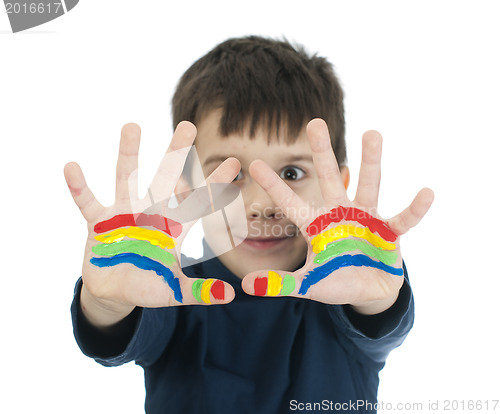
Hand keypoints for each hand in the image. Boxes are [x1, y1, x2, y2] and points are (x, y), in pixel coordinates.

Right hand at [64, 122, 239, 325]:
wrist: (114, 290)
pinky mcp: (98, 223)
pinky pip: (88, 202)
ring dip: (129, 155)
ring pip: (127, 179)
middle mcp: (150, 213)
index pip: (198, 202)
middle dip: (176, 154)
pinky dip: (79, 187)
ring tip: (132, 126)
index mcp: (172, 228)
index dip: (215, 185)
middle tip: (188, 125)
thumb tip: (230, 296)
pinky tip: (72, 166)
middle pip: (165, 179)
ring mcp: (123, 215)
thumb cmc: (147, 284)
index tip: (234, 163)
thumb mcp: (173, 290)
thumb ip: (198, 291)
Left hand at [241, 119, 433, 313]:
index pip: (291, 203)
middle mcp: (340, 214)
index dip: (274, 186)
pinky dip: (414, 209)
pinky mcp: (390, 231)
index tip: (253, 164)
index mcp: (316, 226)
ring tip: (372, 132)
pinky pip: (403, 218)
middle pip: (329, 179)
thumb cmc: (335, 281)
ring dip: (370, 161)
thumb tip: (246, 285)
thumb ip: (281, 283)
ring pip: (368, 185)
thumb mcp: (308, 284)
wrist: (369, 290)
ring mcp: (367, 219)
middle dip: (322, 153)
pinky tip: (426, 192)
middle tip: (314, 122)